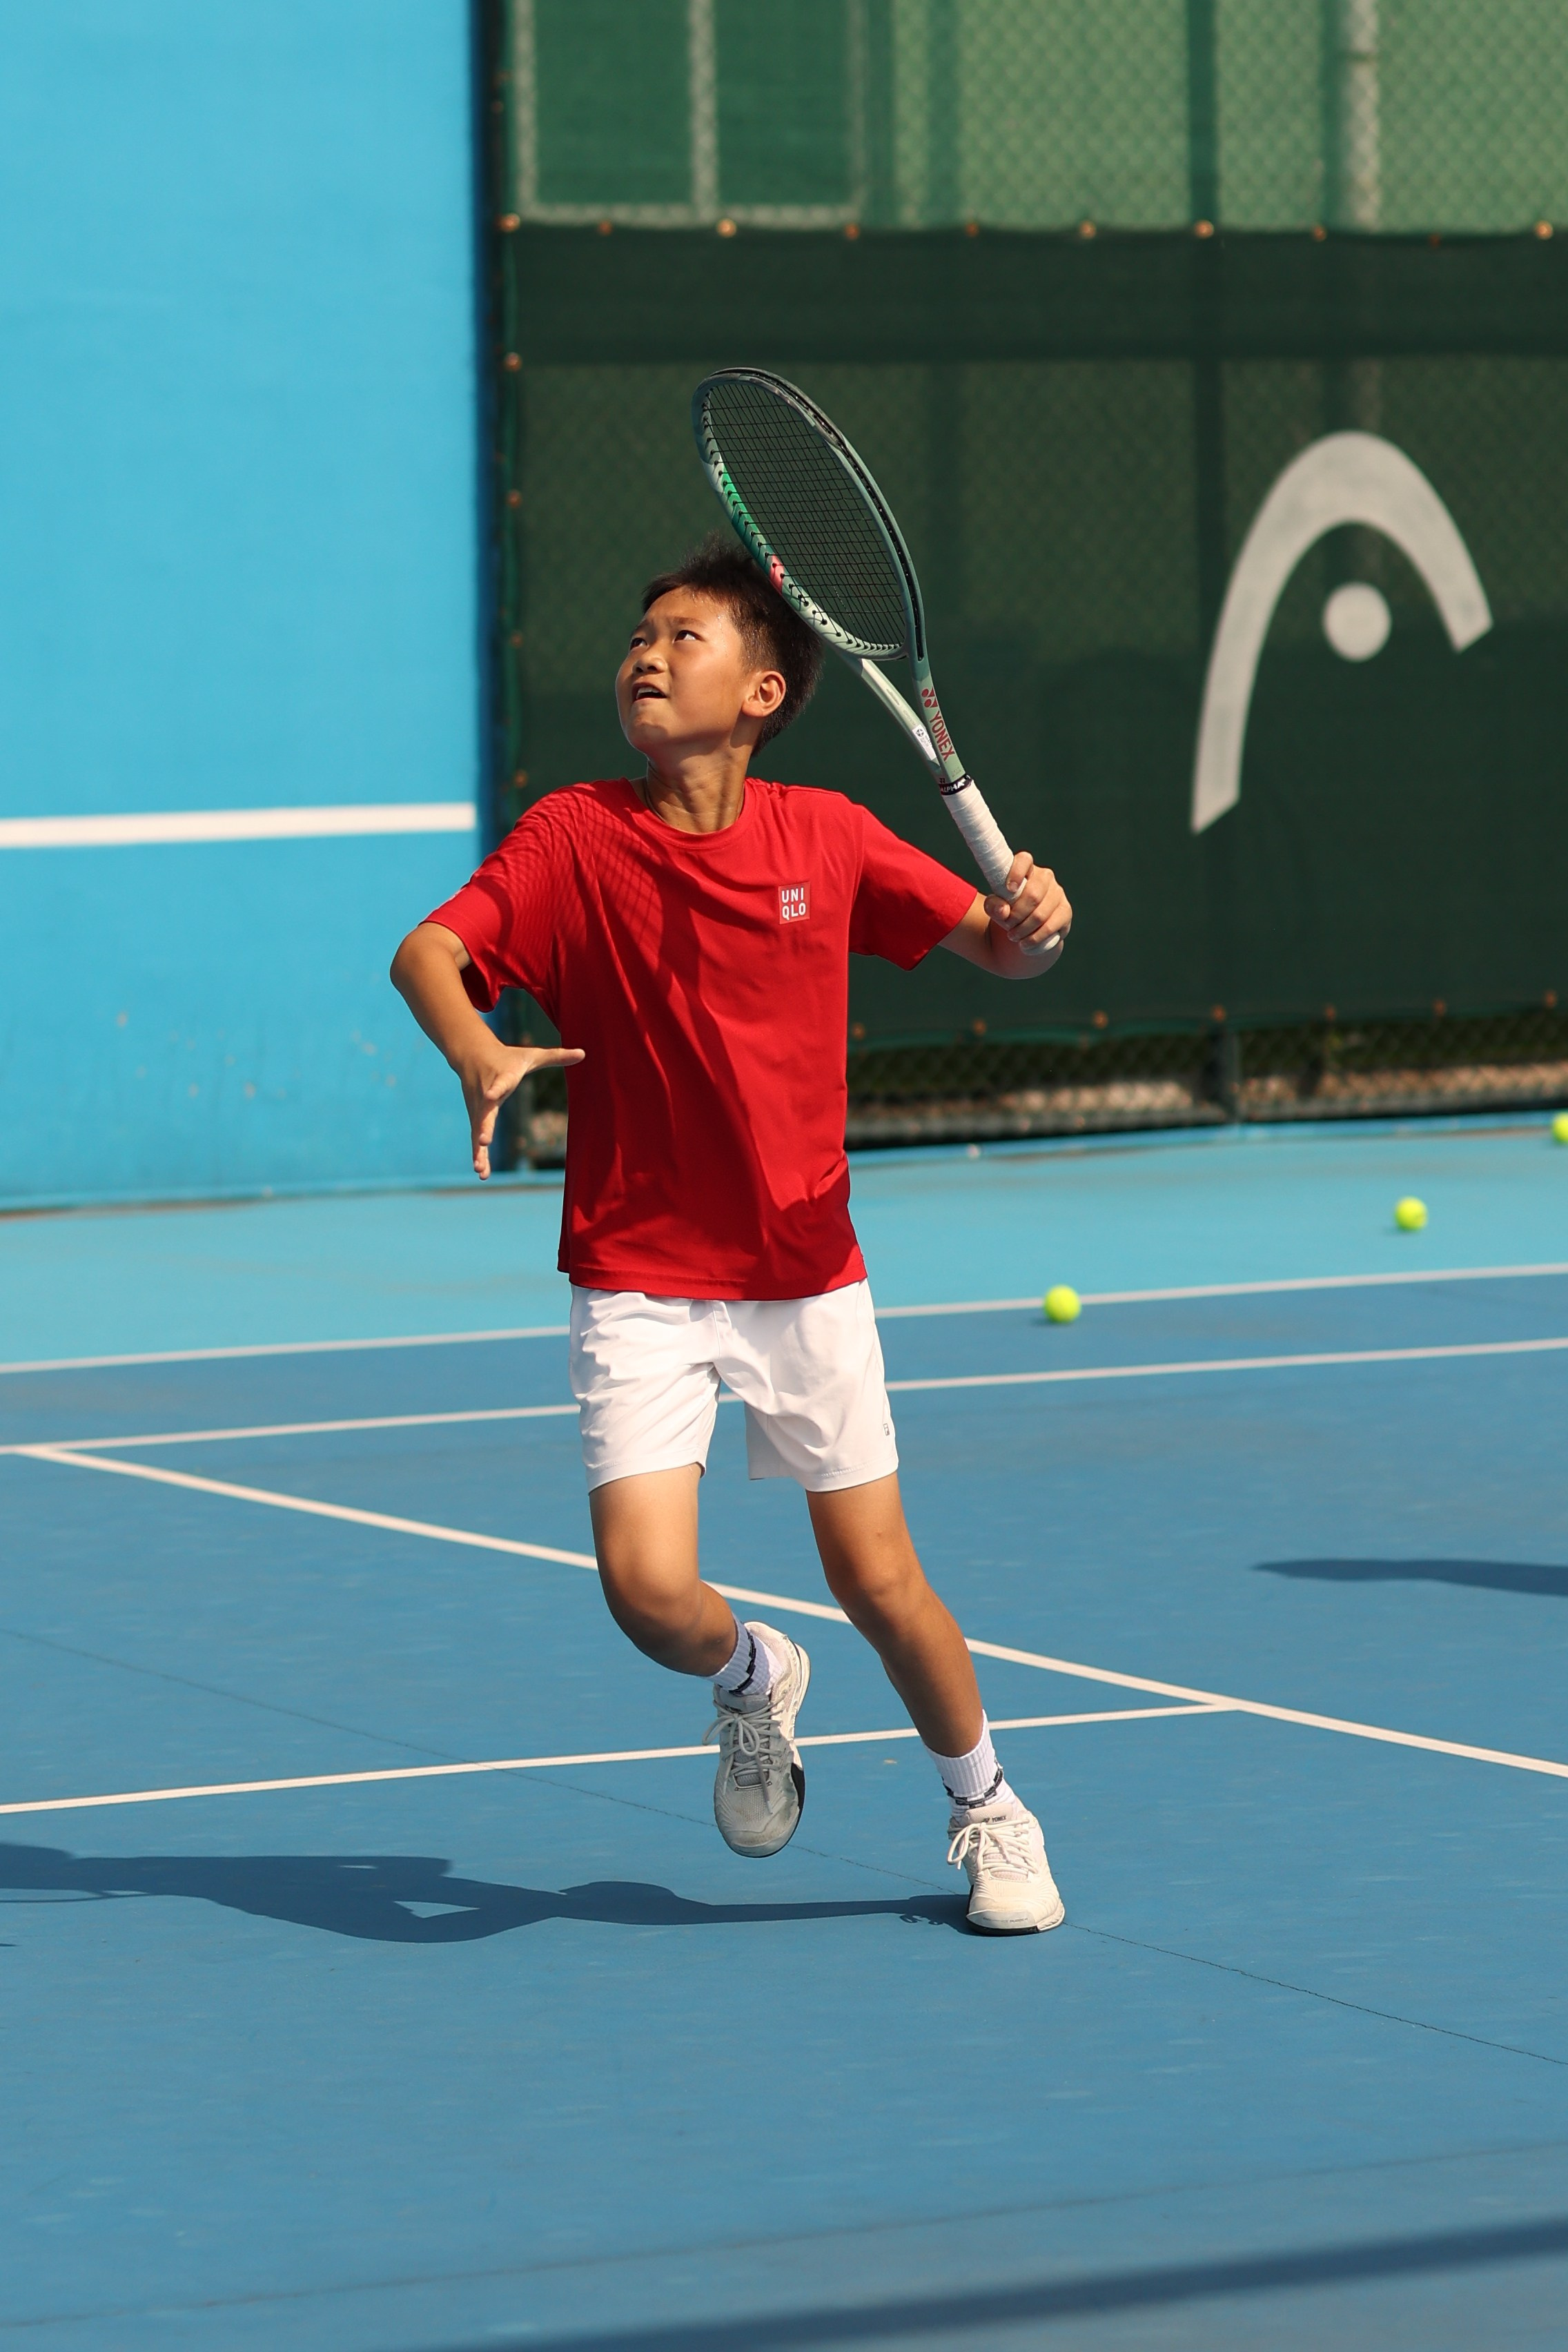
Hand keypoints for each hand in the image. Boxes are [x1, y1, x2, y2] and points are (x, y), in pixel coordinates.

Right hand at [460, 1040, 583, 1178]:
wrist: (472, 1054)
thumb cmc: (507, 1056)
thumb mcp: (531, 1055)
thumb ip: (556, 1056)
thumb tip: (584, 1053)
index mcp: (502, 1077)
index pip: (499, 1083)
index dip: (496, 1089)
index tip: (491, 1095)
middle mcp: (486, 1095)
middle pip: (484, 1113)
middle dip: (484, 1128)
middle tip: (483, 1142)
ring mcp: (479, 1108)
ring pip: (477, 1130)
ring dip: (479, 1151)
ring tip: (481, 1170)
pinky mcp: (475, 1117)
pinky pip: (476, 1138)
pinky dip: (479, 1155)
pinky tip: (482, 1173)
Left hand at [984, 853, 1071, 956]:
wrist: (1025, 929)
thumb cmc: (1009, 911)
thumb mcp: (995, 908)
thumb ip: (993, 906)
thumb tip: (1004, 910)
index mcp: (1026, 869)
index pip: (1024, 860)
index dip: (1017, 873)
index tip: (1009, 890)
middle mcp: (1045, 877)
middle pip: (1032, 895)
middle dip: (1016, 915)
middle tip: (1007, 926)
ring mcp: (1057, 893)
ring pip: (1040, 914)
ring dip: (1023, 930)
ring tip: (1013, 937)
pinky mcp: (1065, 911)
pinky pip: (1050, 927)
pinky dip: (1035, 938)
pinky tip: (1025, 944)